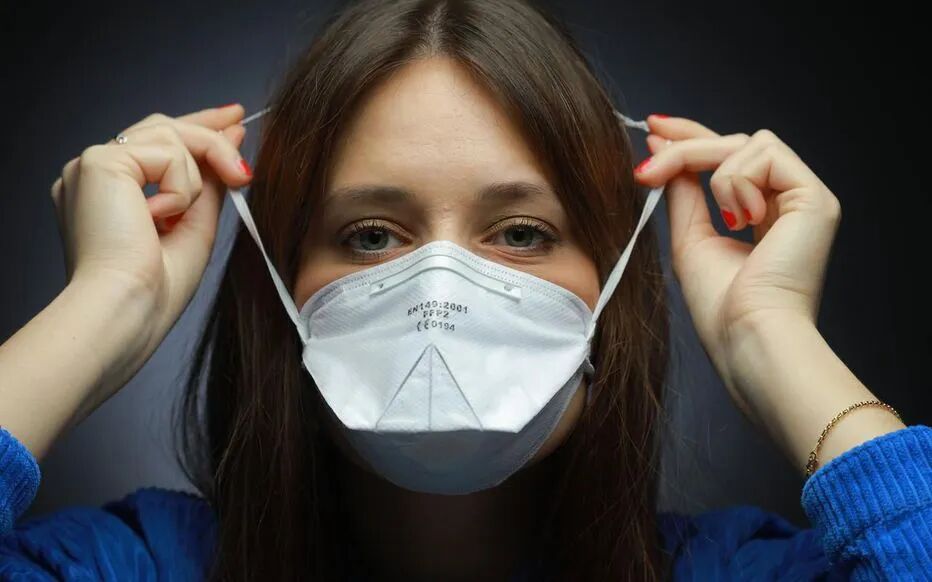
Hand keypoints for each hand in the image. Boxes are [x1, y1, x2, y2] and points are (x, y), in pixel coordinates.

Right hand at [50, 104, 252, 350]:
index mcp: (109, 193)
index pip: (156, 144)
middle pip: (162, 128)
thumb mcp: (193, 226)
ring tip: (205, 204)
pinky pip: (167, 153)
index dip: (197, 130)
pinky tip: (161, 219)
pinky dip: (181, 188)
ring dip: (204, 171)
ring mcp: (92, 165)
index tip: (232, 121)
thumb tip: (228, 142)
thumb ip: (207, 185)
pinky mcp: (99, 162)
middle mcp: (95, 175)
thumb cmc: (154, 288)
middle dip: (210, 134)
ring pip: (170, 134)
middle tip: (243, 144)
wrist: (127, 309)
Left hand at [634, 116, 841, 416]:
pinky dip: (738, 182)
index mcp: (762, 214)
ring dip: (715, 175)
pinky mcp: (814, 195)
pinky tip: (742, 218)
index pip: (726, 159)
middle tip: (647, 167)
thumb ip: (683, 193)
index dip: (690, 138)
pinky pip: (764, 153)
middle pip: (733, 144)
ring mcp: (804, 196)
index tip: (653, 127)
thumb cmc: (721, 307)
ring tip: (723, 220)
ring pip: (746, 143)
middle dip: (686, 146)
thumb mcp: (690, 238)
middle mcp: (787, 201)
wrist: (748, 335)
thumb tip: (665, 148)